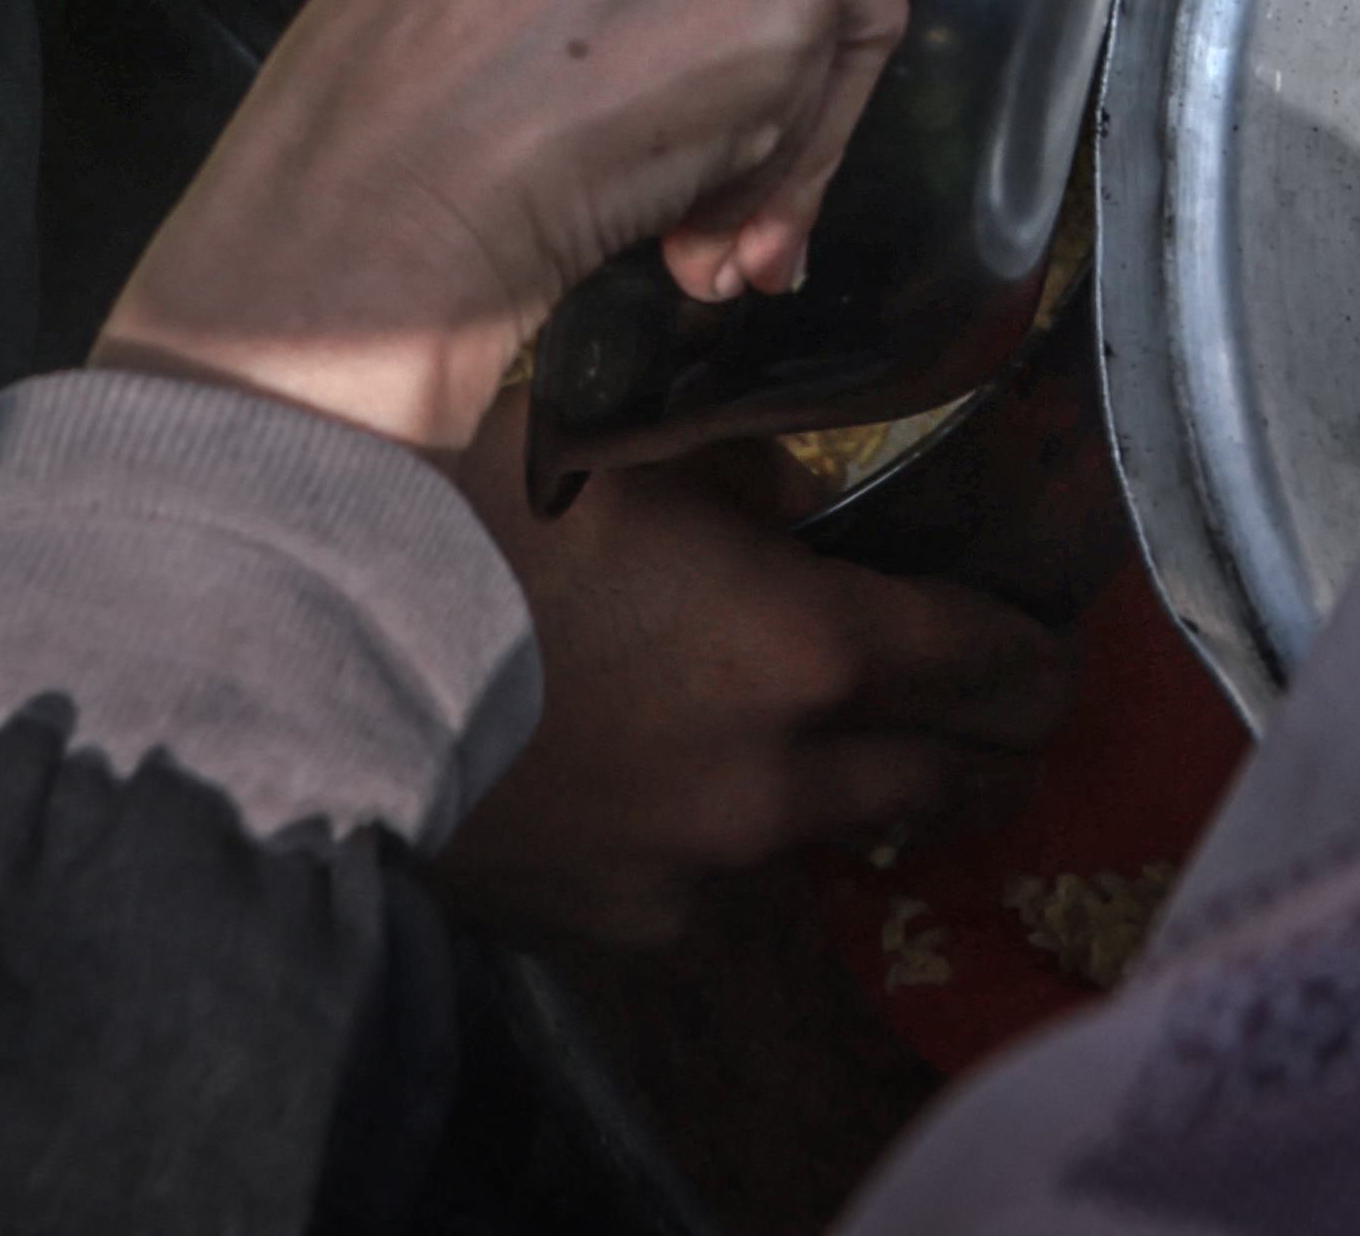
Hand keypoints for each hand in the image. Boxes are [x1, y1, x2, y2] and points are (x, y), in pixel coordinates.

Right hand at [437, 424, 1081, 947]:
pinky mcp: (621, 921)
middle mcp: (778, 774)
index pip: (984, 661)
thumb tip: (787, 476)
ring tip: (862, 768)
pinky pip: (705, 878)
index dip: (1032, 655)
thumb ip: (733, 463)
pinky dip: (711, 837)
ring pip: (820, 832)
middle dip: (987, 747)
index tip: (1054, 655)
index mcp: (804, 643)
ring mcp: (701, 863)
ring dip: (850, 795)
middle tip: (1012, 729)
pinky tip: (676, 794)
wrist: (305, 668)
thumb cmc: (462, 519)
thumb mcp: (617, 438)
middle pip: (936, 776)